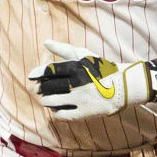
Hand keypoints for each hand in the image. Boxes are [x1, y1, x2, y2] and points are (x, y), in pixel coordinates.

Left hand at [28, 40, 150, 120]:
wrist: (123, 87)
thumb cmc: (101, 70)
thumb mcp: (85, 56)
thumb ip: (64, 49)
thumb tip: (45, 42)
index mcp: (77, 68)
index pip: (49, 71)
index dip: (38, 74)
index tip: (33, 76)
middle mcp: (78, 83)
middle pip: (47, 87)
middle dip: (41, 88)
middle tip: (41, 88)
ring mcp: (80, 99)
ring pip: (50, 102)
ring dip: (46, 100)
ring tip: (49, 98)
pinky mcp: (83, 113)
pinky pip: (59, 114)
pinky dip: (55, 111)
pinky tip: (58, 107)